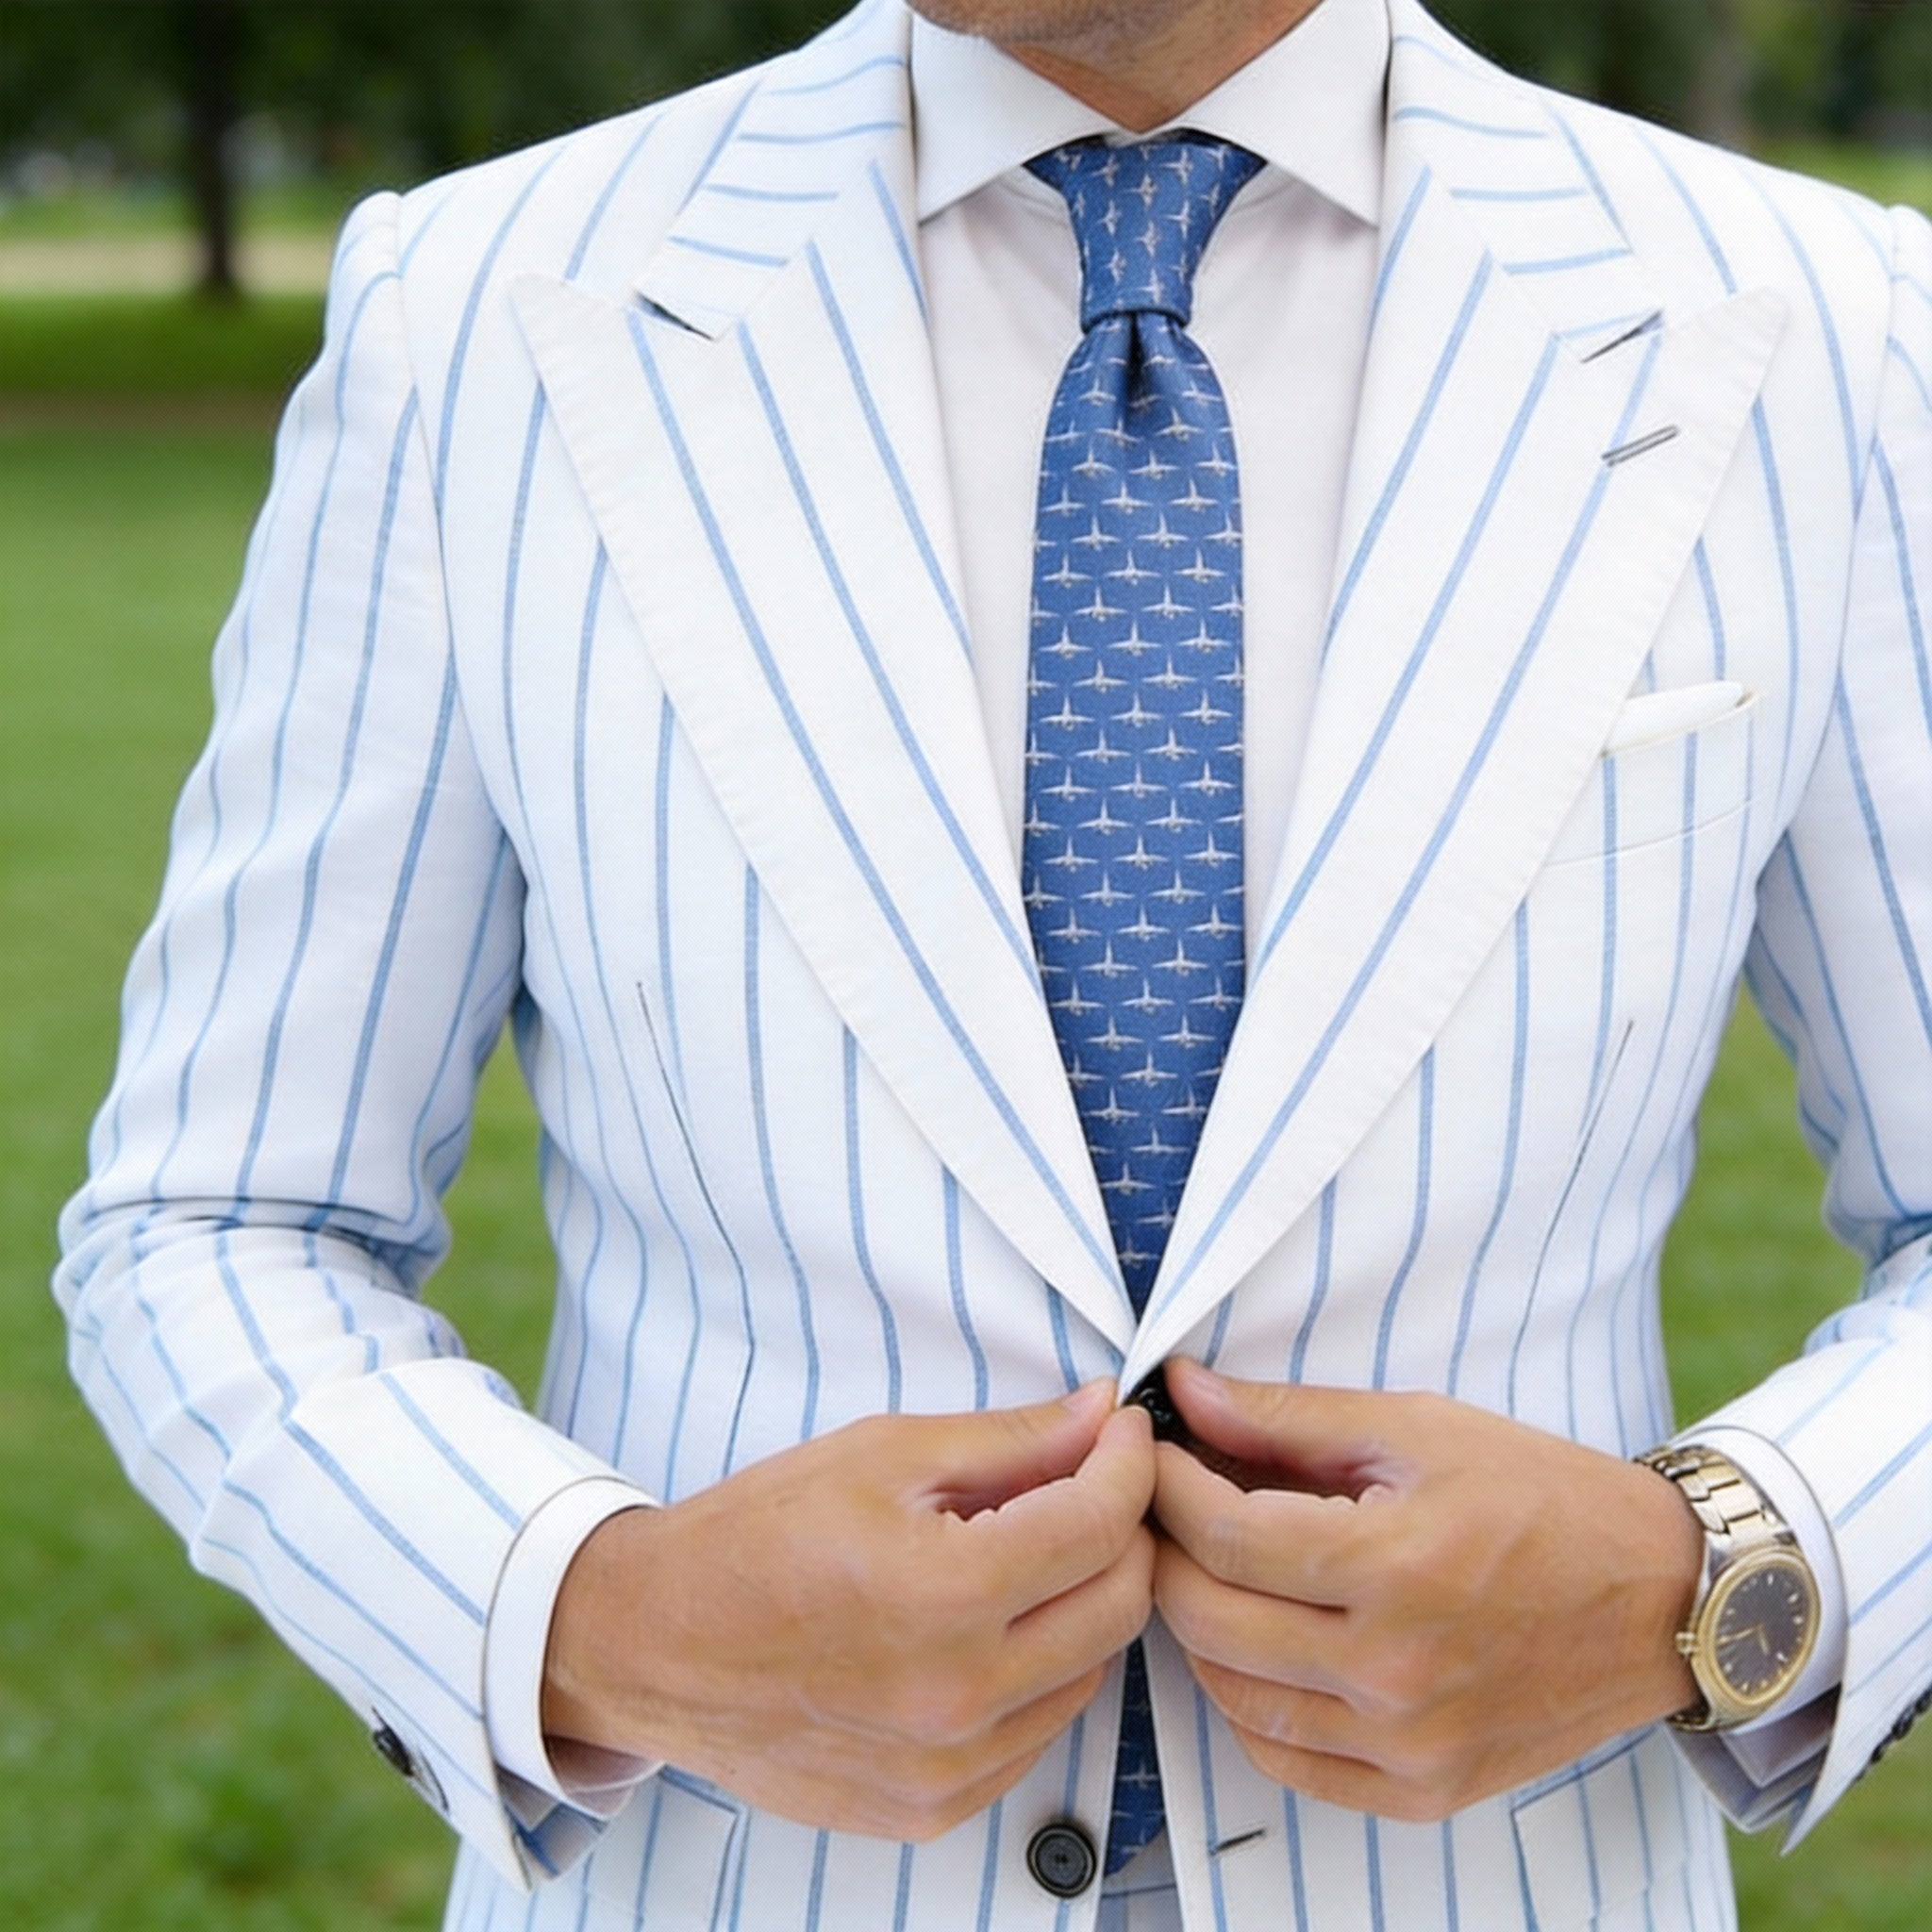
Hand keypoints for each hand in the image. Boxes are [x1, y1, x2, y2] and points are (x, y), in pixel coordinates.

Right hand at [543, 1384, 1155, 1840]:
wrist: (657, 1643)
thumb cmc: (755, 1538)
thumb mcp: (882, 1454)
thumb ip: (1009, 1440)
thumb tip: (1099, 1416)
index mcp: (944, 1592)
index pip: (1101, 1523)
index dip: (1128, 1462)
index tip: (1121, 1432)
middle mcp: (957, 1694)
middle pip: (1120, 1604)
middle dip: (1123, 1529)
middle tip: (1089, 1484)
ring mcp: (948, 1766)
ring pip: (1091, 1673)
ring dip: (1084, 1602)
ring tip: (1029, 1554)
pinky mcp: (933, 1808)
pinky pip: (1038, 1734)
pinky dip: (1039, 1673)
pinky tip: (991, 1627)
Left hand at [1150, 1360, 1702, 1821]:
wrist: (1661, 1596)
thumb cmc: (1541, 1496)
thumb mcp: (1417, 1428)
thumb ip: (1289, 1417)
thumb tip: (1185, 1391)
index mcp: (1397, 1567)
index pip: (1225, 1538)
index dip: (1167, 1489)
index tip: (1152, 1453)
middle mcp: (1397, 1671)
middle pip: (1211, 1620)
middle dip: (1165, 1552)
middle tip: (1163, 1507)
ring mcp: (1410, 1744)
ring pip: (1235, 1697)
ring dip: (1198, 1627)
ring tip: (1207, 1569)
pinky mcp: (1425, 1790)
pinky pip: (1288, 1761)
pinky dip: (1249, 1705)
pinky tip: (1255, 1648)